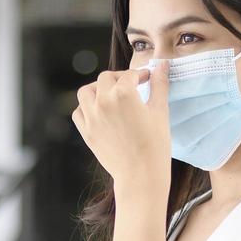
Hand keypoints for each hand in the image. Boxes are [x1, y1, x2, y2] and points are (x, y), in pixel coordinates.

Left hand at [71, 61, 169, 185]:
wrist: (140, 175)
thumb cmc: (155, 145)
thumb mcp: (160, 112)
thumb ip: (159, 85)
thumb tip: (162, 65)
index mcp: (123, 94)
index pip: (130, 74)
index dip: (140, 75)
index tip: (147, 79)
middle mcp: (103, 102)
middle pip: (106, 78)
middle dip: (119, 78)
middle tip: (131, 85)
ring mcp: (92, 117)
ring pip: (86, 92)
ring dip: (97, 89)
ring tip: (110, 95)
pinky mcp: (86, 132)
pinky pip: (79, 112)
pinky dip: (86, 108)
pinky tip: (99, 111)